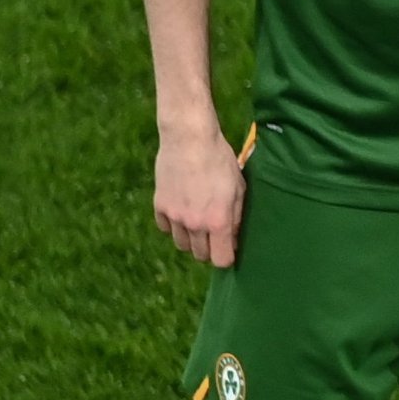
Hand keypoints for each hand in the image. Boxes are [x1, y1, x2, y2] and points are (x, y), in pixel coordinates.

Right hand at [152, 122, 244, 266]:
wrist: (189, 139)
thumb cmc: (220, 161)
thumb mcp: (239, 189)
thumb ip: (237, 217)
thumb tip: (234, 239)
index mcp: (218, 221)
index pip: (221, 260)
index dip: (227, 258)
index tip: (229, 249)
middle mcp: (194, 224)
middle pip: (200, 255)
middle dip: (210, 248)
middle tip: (215, 234)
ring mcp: (175, 216)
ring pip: (182, 244)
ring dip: (191, 239)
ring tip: (199, 222)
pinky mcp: (160, 206)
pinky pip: (166, 228)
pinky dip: (174, 225)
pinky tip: (182, 211)